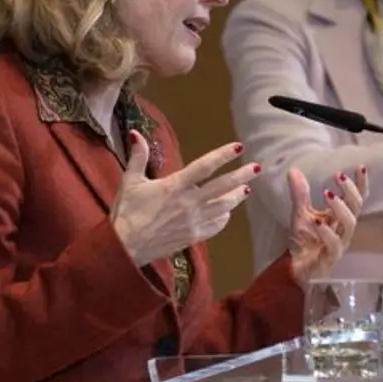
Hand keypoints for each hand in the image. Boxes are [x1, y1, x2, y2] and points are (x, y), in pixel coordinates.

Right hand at [110, 131, 259, 266]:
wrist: (125, 248)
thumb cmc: (126, 213)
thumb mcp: (130, 181)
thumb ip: (138, 157)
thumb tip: (136, 133)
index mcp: (175, 186)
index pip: (204, 167)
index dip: (223, 155)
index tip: (239, 147)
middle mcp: (189, 202)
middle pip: (222, 187)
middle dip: (241, 175)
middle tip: (257, 167)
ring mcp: (194, 221)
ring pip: (224, 207)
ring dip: (236, 197)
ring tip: (246, 189)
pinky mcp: (193, 236)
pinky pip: (216, 226)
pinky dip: (224, 218)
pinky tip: (227, 213)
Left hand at [286, 166, 368, 284]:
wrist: (296, 267)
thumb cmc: (305, 240)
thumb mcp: (300, 213)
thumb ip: (300, 193)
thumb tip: (293, 170)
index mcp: (340, 217)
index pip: (355, 199)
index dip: (360, 184)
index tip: (360, 167)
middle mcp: (344, 229)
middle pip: (355, 208)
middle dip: (350, 191)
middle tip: (339, 176)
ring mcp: (340, 243)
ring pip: (349, 224)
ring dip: (340, 208)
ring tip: (327, 194)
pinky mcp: (331, 257)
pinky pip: (333, 244)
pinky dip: (326, 232)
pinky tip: (317, 222)